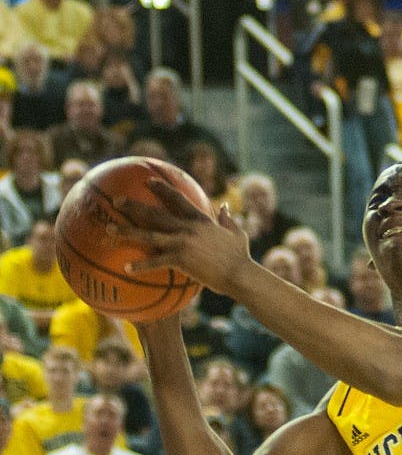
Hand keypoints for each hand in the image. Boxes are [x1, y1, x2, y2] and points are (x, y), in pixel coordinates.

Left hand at [111, 180, 252, 294]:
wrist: (239, 273)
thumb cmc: (240, 256)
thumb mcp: (237, 233)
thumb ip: (227, 219)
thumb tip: (225, 207)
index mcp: (201, 220)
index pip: (178, 199)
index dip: (162, 188)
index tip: (147, 180)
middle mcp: (189, 228)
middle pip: (156, 214)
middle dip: (134, 206)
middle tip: (116, 200)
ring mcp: (183, 242)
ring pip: (149, 235)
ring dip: (126, 232)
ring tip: (108, 230)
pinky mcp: (181, 260)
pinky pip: (155, 262)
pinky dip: (141, 264)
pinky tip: (126, 267)